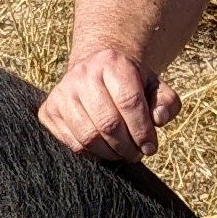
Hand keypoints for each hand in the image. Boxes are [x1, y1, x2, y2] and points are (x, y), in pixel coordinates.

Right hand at [41, 42, 180, 158]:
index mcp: (112, 62)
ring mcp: (62, 92)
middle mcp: (83, 73)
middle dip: (127, 146)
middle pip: (108, 123)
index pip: (130, 102)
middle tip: (137, 154)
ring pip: (89, 137)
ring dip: (110, 154)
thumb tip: (159, 119)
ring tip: (123, 153)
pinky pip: (73, 143)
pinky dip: (92, 154)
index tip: (150, 147)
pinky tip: (104, 150)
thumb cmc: (131, 84)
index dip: (143, 131)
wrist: (96, 70)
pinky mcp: (49, 110)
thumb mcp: (155, 86)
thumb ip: (167, 102)